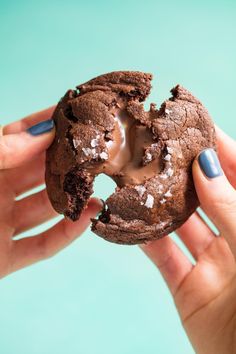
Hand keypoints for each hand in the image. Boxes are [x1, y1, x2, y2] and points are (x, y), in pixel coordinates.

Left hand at [0, 108, 101, 277]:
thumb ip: (1, 150)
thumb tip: (43, 134)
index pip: (19, 139)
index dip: (45, 126)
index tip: (73, 114)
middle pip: (39, 173)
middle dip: (67, 162)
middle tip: (96, 151)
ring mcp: (1, 226)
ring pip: (46, 209)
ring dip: (73, 198)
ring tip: (99, 185)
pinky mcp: (5, 259)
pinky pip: (42, 246)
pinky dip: (66, 234)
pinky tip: (87, 218)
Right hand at [141, 127, 235, 353]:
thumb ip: (231, 207)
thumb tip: (205, 165)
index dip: (219, 148)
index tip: (194, 124)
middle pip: (206, 195)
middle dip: (181, 169)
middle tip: (156, 145)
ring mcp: (212, 263)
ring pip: (180, 224)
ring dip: (157, 202)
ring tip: (134, 175)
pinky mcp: (188, 288)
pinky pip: (162, 257)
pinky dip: (142, 239)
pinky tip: (123, 219)